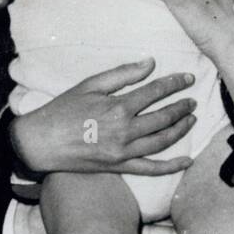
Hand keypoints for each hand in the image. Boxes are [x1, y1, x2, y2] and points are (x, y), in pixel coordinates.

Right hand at [8, 59, 197, 175]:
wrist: (41, 142)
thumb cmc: (62, 110)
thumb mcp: (89, 85)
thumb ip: (122, 74)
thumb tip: (150, 63)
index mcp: (117, 107)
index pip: (155, 92)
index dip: (174, 83)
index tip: (187, 79)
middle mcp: (125, 131)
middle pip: (164, 117)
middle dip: (182, 106)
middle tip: (192, 100)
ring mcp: (124, 152)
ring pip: (162, 141)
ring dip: (181, 129)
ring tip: (191, 119)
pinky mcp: (120, 167)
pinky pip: (151, 169)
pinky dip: (172, 166)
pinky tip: (187, 160)